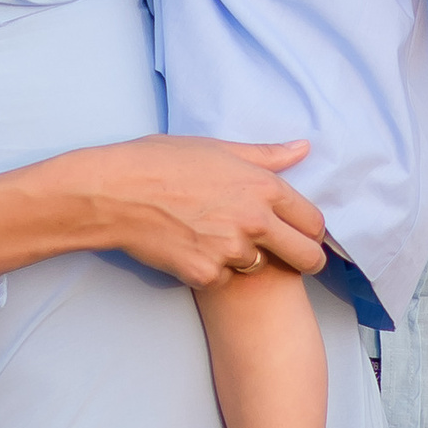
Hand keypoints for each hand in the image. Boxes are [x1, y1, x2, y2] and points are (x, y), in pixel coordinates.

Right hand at [0, 137, 328, 287]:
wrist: (114, 192)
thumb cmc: (160, 161)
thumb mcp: (216, 148)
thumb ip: (265, 155)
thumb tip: (303, 148)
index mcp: (262, 186)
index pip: (313, 220)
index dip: (311, 230)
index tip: (304, 235)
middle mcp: (254, 220)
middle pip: (306, 257)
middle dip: (305, 261)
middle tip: (291, 260)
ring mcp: (230, 250)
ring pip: (258, 267)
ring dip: (246, 260)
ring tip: (218, 240)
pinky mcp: (205, 274)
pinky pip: (221, 279)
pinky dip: (211, 271)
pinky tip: (191, 250)